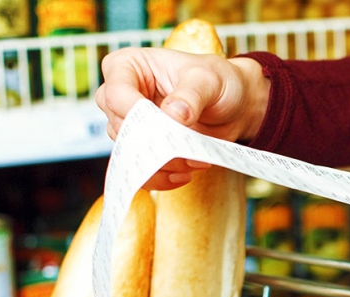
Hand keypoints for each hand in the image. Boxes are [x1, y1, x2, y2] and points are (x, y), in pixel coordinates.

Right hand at [95, 48, 269, 189]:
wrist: (233, 106)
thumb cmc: (218, 81)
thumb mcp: (209, 79)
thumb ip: (190, 95)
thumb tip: (173, 115)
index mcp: (127, 66)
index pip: (116, 94)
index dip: (136, 114)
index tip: (168, 124)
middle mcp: (121, 96)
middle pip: (120, 128)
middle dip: (154, 144)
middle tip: (185, 148)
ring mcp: (130, 124)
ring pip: (130, 153)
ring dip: (162, 163)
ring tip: (194, 160)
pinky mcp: (143, 148)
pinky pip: (140, 171)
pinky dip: (161, 178)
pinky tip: (185, 174)